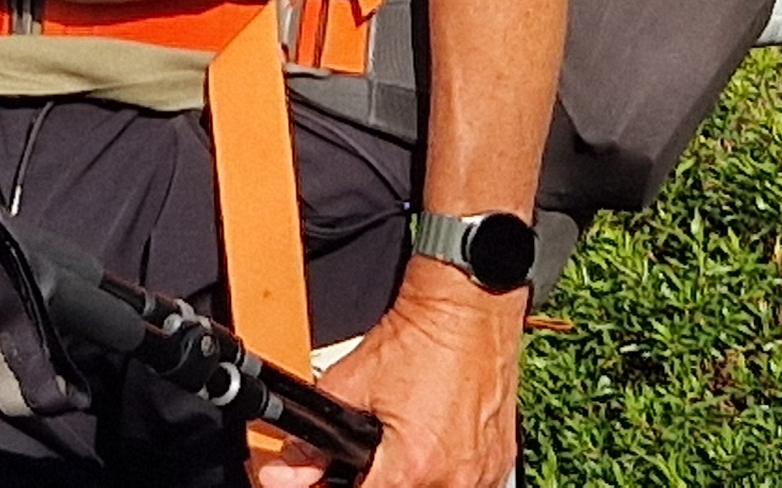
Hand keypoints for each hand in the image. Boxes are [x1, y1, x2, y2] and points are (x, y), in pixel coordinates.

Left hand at [250, 264, 520, 487]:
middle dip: (380, 480)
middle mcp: (454, 479)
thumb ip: (310, 445)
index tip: (339, 476)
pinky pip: (465, 485)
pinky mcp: (500, 464)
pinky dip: (443, 474)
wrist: (467, 310)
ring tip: (401, 448)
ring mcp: (483, 475)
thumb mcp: (348, 386)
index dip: (343, 487)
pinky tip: (430, 444)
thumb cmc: (418, 341)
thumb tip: (282, 476)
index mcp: (413, 467)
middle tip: (370, 459)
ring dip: (411, 479)